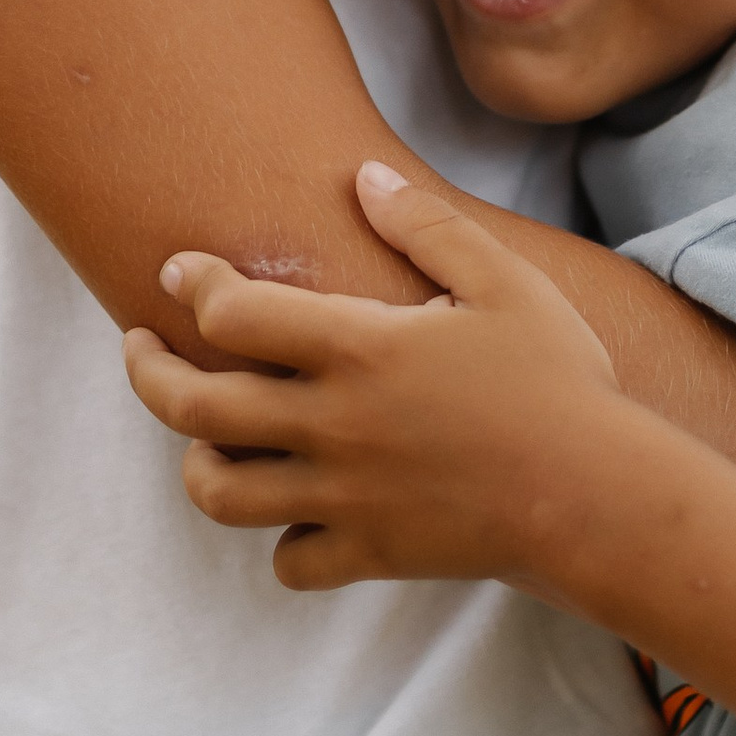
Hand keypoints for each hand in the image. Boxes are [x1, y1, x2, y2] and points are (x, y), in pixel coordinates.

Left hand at [121, 164, 633, 591]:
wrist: (597, 496)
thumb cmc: (558, 378)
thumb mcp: (502, 280)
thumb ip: (424, 225)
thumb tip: (363, 175)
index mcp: (358, 347)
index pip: (233, 312)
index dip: (192, 286)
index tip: (177, 272)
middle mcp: (332, 423)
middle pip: (194, 404)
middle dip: (147, 371)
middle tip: (137, 346)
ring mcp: (343, 495)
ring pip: (220, 492)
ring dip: (196, 462)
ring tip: (201, 437)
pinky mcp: (369, 552)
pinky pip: (290, 560)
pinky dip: (280, 540)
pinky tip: (293, 513)